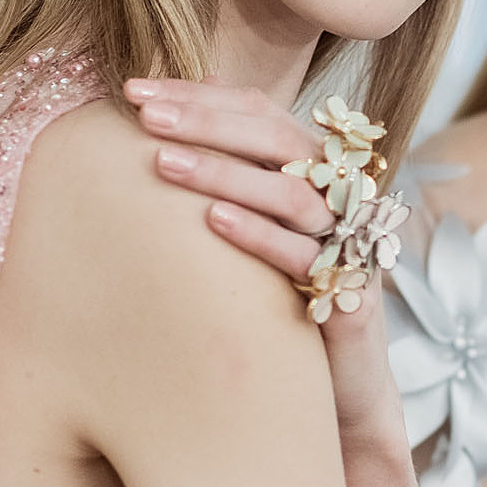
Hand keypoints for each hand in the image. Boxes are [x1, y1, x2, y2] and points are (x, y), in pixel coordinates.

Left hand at [127, 77, 404, 448]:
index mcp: (314, 170)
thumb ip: (225, 178)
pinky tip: (211, 221)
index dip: (199, 96)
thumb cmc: (284, 303)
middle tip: (144, 115)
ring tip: (162, 163)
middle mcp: (338, 198)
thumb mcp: (254, 232)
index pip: (258, 110)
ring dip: (224, 172)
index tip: (134, 92)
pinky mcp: (352, 295)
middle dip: (206, 120)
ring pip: (291, 191)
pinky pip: (304, 256)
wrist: (342, 394)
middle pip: (277, 137)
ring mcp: (349, 245)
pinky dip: (258, 235)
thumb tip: (164, 120)